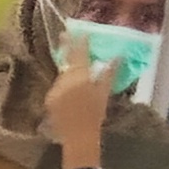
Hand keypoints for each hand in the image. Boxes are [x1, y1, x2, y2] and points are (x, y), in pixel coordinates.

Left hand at [41, 37, 111, 166]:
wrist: (79, 137)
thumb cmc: (96, 115)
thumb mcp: (104, 93)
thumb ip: (110, 73)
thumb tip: (119, 56)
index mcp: (81, 77)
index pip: (81, 54)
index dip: (81, 41)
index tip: (81, 31)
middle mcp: (66, 80)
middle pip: (66, 59)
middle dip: (66, 46)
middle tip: (63, 33)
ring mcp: (55, 89)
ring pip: (62, 73)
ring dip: (66, 69)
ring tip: (70, 67)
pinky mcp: (49, 98)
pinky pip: (57, 86)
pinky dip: (62, 84)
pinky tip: (67, 88)